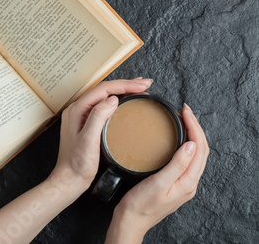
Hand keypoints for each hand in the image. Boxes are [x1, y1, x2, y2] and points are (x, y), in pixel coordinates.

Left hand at [49, 78, 152, 193]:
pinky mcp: (87, 124)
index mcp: (77, 110)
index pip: (103, 89)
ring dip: (122, 90)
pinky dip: (117, 101)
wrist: (69, 180)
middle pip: (104, 90)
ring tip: (140, 88)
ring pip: (104, 96)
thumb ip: (98, 117)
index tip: (142, 85)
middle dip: (126, 85)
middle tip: (146, 84)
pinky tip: (126, 102)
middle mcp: (78, 110)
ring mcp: (81, 116)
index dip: (124, 85)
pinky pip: (103, 106)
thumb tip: (112, 99)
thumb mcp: (88, 140)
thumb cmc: (77, 164)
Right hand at [106, 104, 209, 242]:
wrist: (131, 220)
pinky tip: (175, 139)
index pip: (200, 148)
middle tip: (184, 111)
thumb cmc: (140, 205)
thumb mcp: (158, 183)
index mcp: (187, 182)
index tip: (185, 112)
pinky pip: (185, 159)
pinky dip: (184, 144)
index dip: (195, 127)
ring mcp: (182, 183)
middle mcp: (188, 182)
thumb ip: (176, 164)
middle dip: (195, 128)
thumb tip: (192, 145)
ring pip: (194, 154)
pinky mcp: (174, 182)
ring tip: (182, 120)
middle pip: (201, 150)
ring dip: (191, 135)